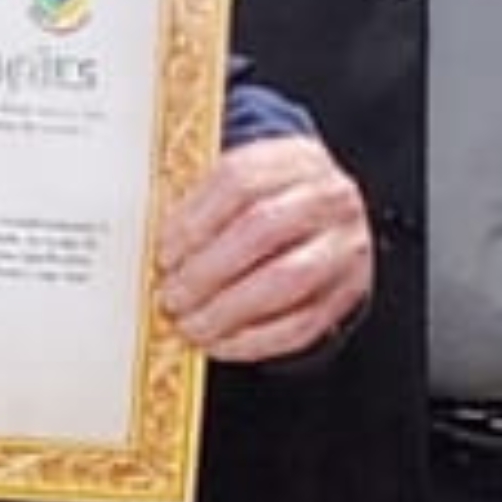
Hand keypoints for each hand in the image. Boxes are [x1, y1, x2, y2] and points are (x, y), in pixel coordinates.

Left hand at [156, 137, 370, 367]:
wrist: (332, 217)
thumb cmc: (272, 200)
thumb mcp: (246, 181)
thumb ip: (203, 204)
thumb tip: (154, 248)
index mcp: (295, 159)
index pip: (239, 179)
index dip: (194, 219)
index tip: (162, 253)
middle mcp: (328, 198)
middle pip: (263, 228)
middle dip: (207, 270)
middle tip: (171, 295)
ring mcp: (344, 247)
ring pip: (285, 279)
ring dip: (227, 309)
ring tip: (190, 323)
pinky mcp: (347, 293)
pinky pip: (300, 324)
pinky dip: (253, 340)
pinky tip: (220, 343)